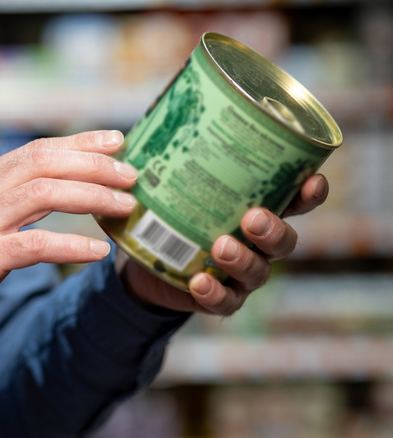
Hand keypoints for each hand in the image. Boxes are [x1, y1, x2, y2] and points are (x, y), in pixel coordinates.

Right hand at [0, 131, 136, 353]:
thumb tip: (55, 192)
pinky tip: (99, 251)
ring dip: (92, 196)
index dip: (79, 142)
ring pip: (44, 194)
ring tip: (126, 205)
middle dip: (94, 163)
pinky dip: (72, 245)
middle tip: (131, 173)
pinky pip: (36, 245)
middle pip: (44, 162)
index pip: (35, 150)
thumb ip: (6, 203)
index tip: (116, 140)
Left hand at [120, 174, 328, 314]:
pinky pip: (225, 301)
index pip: (295, 200)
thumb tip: (151, 117)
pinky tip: (199, 281)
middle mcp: (258, 243)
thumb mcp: (172, 181)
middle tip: (252, 217)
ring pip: (259, 271)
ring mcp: (242, 274)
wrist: (148, 260)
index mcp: (258, 208)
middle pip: (285, 240)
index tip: (312, 179)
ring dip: (243, 259)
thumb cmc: (171, 211)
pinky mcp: (220, 297)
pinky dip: (215, 293)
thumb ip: (172, 155)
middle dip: (274, 229)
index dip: (310, 193)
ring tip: (221, 246)